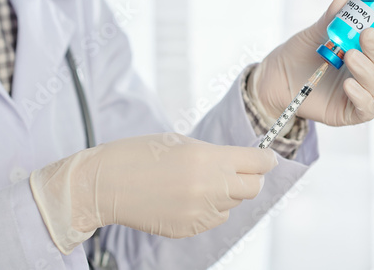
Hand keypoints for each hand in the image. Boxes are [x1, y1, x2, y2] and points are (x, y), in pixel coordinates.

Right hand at [30, 133, 277, 253]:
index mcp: (209, 159)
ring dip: (227, 194)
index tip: (268, 159)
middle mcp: (211, 188)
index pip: (259, 163)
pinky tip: (187, 198)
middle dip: (252, 178)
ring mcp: (201, 212)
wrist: (106, 184)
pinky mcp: (190, 230)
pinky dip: (210, 208)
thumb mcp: (182, 143)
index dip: (266, 160)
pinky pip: (214, 219)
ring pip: (233, 205)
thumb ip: (215, 155)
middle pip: (254, 188)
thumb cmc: (140, 154)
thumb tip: (239, 164)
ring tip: (199, 183)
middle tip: (240, 171)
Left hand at [249, 0, 373, 125]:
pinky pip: (366, 109)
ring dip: (368, 71)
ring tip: (349, 56)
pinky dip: (362, 97)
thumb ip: (328, 21)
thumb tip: (342, 0)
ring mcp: (358, 94)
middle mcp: (365, 73)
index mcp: (362, 52)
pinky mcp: (349, 113)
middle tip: (366, 35)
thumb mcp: (311, 36)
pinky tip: (348, 84)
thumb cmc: (296, 56)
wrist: (274, 79)